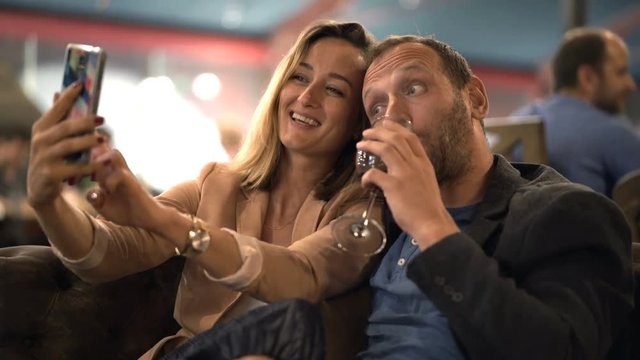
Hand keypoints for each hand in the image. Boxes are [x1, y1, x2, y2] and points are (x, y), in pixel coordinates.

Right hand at [27, 82, 104, 208]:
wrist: (40, 189)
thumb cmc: (51, 157)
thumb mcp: (51, 137)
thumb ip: (58, 117)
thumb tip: (60, 91)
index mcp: (41, 128)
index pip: (56, 109)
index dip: (68, 96)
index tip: (81, 84)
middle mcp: (40, 141)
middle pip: (65, 128)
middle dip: (84, 122)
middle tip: (102, 119)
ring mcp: (44, 158)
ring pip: (70, 146)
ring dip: (88, 142)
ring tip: (103, 139)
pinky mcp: (51, 174)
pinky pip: (75, 168)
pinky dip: (91, 165)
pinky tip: (104, 162)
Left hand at [86, 149, 164, 229]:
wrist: (147, 218)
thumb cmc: (126, 211)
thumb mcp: (103, 206)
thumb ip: (94, 198)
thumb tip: (90, 191)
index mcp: (107, 173)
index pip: (93, 153)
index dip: (80, 158)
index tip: (72, 177)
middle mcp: (116, 170)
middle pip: (101, 147)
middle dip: (87, 157)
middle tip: (81, 176)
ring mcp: (126, 174)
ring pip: (113, 154)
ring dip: (100, 163)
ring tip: (94, 179)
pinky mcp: (133, 183)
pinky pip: (120, 175)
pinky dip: (110, 181)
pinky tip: (106, 191)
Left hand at [357, 120, 457, 248]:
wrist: (432, 223)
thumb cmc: (428, 208)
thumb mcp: (427, 183)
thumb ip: (416, 173)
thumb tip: (402, 171)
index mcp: (424, 163)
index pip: (411, 138)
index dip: (396, 128)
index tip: (385, 124)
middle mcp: (415, 164)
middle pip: (396, 138)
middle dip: (379, 132)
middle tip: (367, 132)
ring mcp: (405, 174)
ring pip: (385, 149)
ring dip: (370, 144)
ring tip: (360, 145)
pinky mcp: (394, 186)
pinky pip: (374, 173)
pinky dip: (366, 176)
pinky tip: (364, 181)